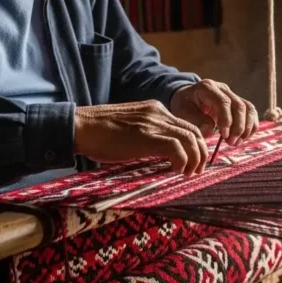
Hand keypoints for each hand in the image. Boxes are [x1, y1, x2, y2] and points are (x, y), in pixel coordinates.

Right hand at [73, 101, 207, 175]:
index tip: (192, 161)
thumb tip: (160, 156)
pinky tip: (176, 170)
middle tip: (196, 170)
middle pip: (194, 131)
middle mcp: (158, 113)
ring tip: (189, 173)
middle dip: (200, 152)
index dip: (194, 145)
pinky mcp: (147, 136)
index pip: (186, 125)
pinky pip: (176, 147)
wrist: (81, 126)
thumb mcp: (130, 129)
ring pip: (190, 138)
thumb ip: (147, 136)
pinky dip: (182, 160)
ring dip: (194, 159)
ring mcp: (153, 123)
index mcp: (155, 109)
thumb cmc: (99, 133)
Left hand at [170, 79, 257, 144]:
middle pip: (239, 105)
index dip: (227, 120)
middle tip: (231, 143)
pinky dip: (251, 126)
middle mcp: (222, 88)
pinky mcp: (237, 102)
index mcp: (207, 88)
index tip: (224, 136)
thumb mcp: (182, 112)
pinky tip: (243, 137)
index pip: (224, 102)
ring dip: (246, 128)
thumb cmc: (183, 105)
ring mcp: (232, 94)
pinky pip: (251, 112)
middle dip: (238, 127)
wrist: (187, 98)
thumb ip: (195, 121)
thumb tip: (211, 131)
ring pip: (248, 108)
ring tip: (237, 142)